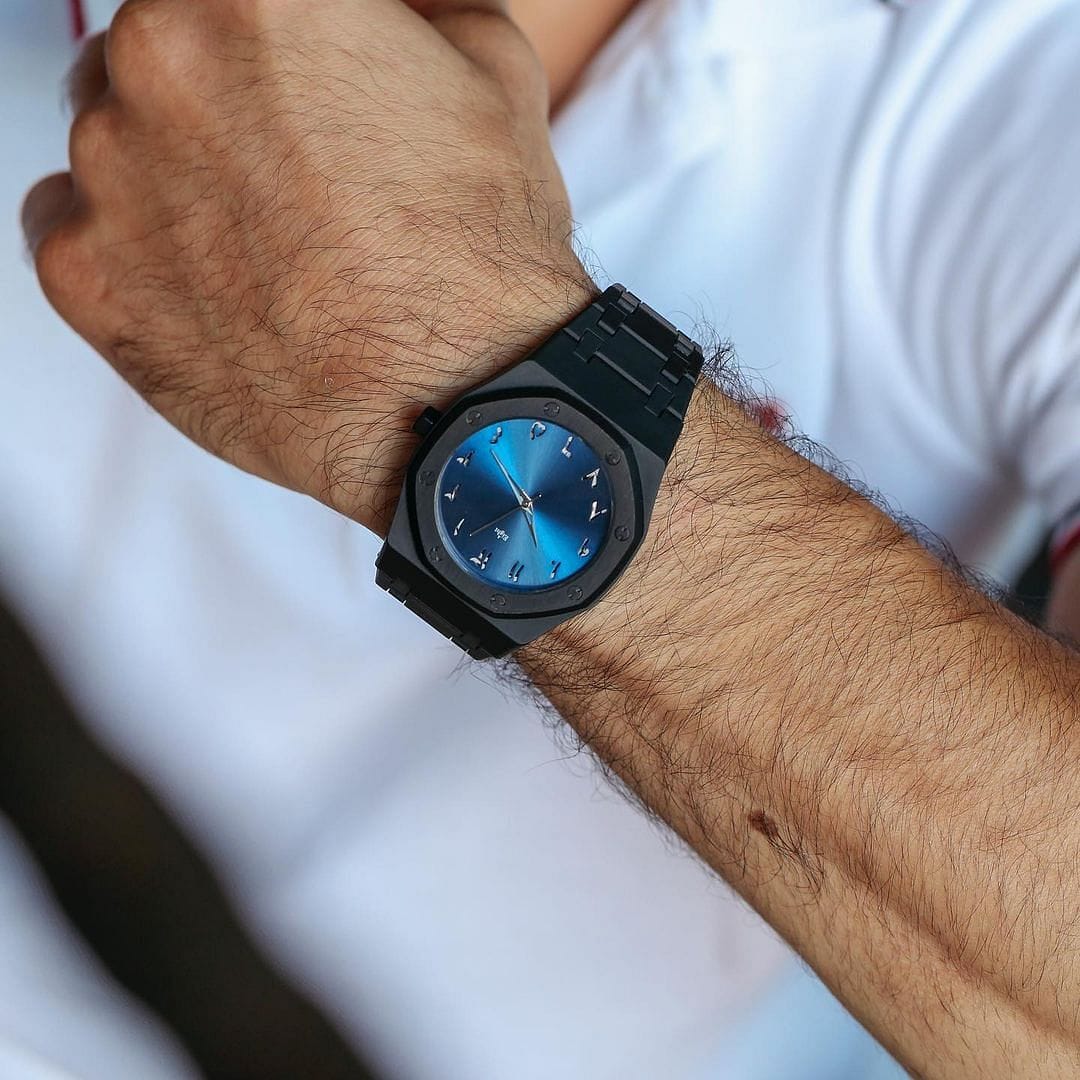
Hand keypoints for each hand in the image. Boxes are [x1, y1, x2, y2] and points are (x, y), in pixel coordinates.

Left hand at [22, 0, 594, 533]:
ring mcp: (106, 175)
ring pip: (112, 135)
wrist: (458, 402)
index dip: (273, 40)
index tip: (294, 78)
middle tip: (290, 159)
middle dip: (220, 88)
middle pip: (159, 43)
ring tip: (263, 235)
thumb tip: (399, 5)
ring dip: (173, 165)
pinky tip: (213, 278)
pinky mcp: (83, 282)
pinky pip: (73, 226)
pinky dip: (130, 241)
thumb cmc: (476, 257)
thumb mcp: (493, 71)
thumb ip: (422, 4)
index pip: (228, 0)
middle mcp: (156, 62)